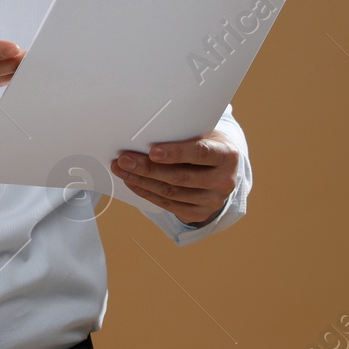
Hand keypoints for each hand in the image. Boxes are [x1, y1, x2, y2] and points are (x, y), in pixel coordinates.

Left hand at [110, 129, 238, 225]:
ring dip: (141, 181)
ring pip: (171, 193)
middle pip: (180, 177)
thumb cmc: (207, 145)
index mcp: (227, 156)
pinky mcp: (200, 213)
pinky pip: (168, 205)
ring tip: (121, 169)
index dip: (176, 153)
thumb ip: (183, 136)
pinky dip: (146, 193)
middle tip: (124, 159)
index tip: (152, 151)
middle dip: (148, 168)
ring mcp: (213, 200)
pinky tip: (133, 182)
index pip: (200, 154)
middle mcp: (224, 181)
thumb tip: (145, 136)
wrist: (223, 170)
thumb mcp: (204, 135)